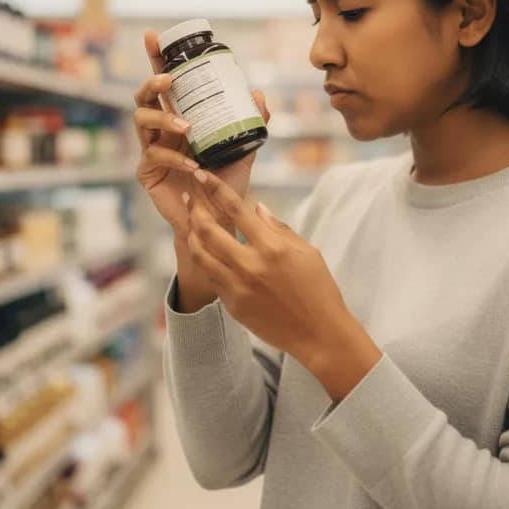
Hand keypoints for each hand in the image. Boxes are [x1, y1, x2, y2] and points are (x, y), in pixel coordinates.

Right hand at [133, 28, 269, 237]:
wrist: (220, 218)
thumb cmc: (227, 182)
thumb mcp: (244, 149)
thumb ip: (252, 122)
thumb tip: (257, 94)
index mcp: (181, 117)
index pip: (166, 83)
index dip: (157, 58)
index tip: (153, 36)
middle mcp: (162, 130)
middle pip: (144, 96)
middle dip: (152, 82)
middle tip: (169, 80)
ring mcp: (152, 149)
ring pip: (142, 120)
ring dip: (163, 117)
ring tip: (186, 127)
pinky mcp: (148, 172)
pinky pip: (154, 155)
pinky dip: (175, 158)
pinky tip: (193, 165)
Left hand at [185, 169, 381, 400]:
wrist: (318, 334)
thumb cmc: (319, 290)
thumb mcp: (307, 252)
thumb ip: (279, 228)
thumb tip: (258, 208)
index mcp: (272, 247)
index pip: (236, 209)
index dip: (215, 189)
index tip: (203, 175)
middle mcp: (251, 265)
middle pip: (209, 230)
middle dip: (195, 209)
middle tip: (189, 197)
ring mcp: (238, 287)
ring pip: (201, 254)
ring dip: (192, 234)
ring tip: (190, 222)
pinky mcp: (232, 304)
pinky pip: (210, 276)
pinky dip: (204, 259)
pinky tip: (203, 250)